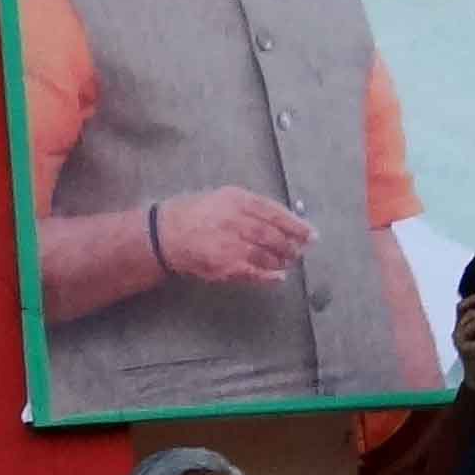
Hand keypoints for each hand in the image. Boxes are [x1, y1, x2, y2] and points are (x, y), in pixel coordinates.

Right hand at [153, 185, 313, 286]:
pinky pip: (254, 273)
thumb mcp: (223, 197)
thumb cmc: (195, 213)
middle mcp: (235, 220)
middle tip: (300, 250)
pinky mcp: (225, 266)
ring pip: (267, 255)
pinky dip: (269, 276)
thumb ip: (251, 207)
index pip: (274, 212)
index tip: (310, 233)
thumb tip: (284, 219)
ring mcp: (230, 245)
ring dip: (282, 260)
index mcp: (236, 200)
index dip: (295, 225)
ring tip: (288, 261)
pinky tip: (278, 277)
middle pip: (273, 235)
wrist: (165, 234)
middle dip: (291, 245)